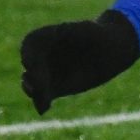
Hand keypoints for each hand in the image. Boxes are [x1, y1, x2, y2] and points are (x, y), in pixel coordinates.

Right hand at [19, 10, 139, 113]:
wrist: (111, 49)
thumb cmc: (98, 35)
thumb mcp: (86, 32)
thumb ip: (70, 39)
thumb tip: (56, 55)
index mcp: (46, 36)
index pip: (30, 43)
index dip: (28, 53)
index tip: (30, 63)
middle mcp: (42, 55)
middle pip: (30, 65)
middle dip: (32, 74)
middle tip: (39, 84)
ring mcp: (47, 72)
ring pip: (33, 83)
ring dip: (32, 90)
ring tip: (39, 94)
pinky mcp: (54, 88)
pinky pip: (43, 96)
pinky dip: (41, 102)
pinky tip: (45, 108)